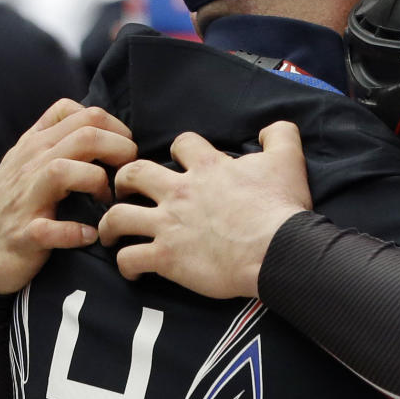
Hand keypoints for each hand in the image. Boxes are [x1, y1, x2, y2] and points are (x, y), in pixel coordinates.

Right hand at [0, 98, 136, 292]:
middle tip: (126, 173)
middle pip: (86, 136)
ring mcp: (25, 199)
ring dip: (97, 182)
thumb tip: (103, 125)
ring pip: (64, 171)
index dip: (116, 127)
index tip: (125, 149)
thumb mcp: (29, 157)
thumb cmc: (14, 200)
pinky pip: (50, 230)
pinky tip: (89, 235)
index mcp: (38, 144)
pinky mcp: (23, 235)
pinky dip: (75, 233)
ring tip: (106, 199)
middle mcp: (31, 165)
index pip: (84, 114)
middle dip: (120, 150)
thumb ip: (59, 136)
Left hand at [98, 121, 311, 298]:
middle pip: (134, 173)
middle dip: (124, 180)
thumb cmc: (281, 206)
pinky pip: (129, 259)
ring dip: (111, 223)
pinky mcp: (167, 257)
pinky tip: (132, 269)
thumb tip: (271, 129)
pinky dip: (126, 265)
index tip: (179, 160)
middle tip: (126, 190)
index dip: (179, 149)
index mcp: (208, 167)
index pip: (181, 144)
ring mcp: (170, 225)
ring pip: (119, 217)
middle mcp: (181, 191)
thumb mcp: (288, 160)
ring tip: (112, 231)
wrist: (277, 250)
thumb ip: (280, 135)